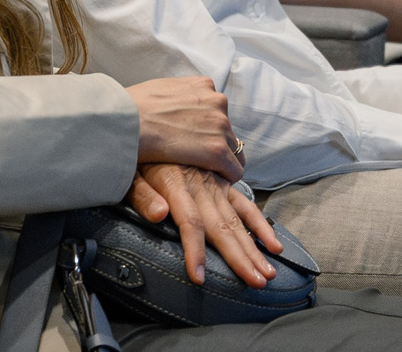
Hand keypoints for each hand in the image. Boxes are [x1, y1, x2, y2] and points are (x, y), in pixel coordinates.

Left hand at [126, 163, 281, 286]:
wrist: (147, 117)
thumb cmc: (133, 149)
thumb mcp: (128, 170)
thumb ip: (142, 195)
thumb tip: (159, 215)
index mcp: (175, 183)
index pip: (189, 222)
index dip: (194, 250)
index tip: (199, 277)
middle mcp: (200, 184)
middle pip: (221, 226)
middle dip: (240, 258)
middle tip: (256, 283)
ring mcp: (214, 182)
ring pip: (237, 219)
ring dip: (254, 247)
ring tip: (267, 272)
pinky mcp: (221, 179)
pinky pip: (244, 202)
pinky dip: (259, 223)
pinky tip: (272, 242)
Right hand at [127, 75, 240, 178]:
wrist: (123, 121)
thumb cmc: (132, 107)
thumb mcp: (160, 89)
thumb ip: (179, 96)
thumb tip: (179, 105)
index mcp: (203, 84)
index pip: (217, 111)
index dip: (205, 129)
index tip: (192, 140)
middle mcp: (217, 100)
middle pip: (227, 131)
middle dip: (214, 144)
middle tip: (192, 157)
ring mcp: (219, 125)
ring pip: (233, 152)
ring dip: (218, 161)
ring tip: (197, 170)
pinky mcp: (217, 150)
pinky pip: (234, 171)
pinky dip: (224, 178)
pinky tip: (206, 181)